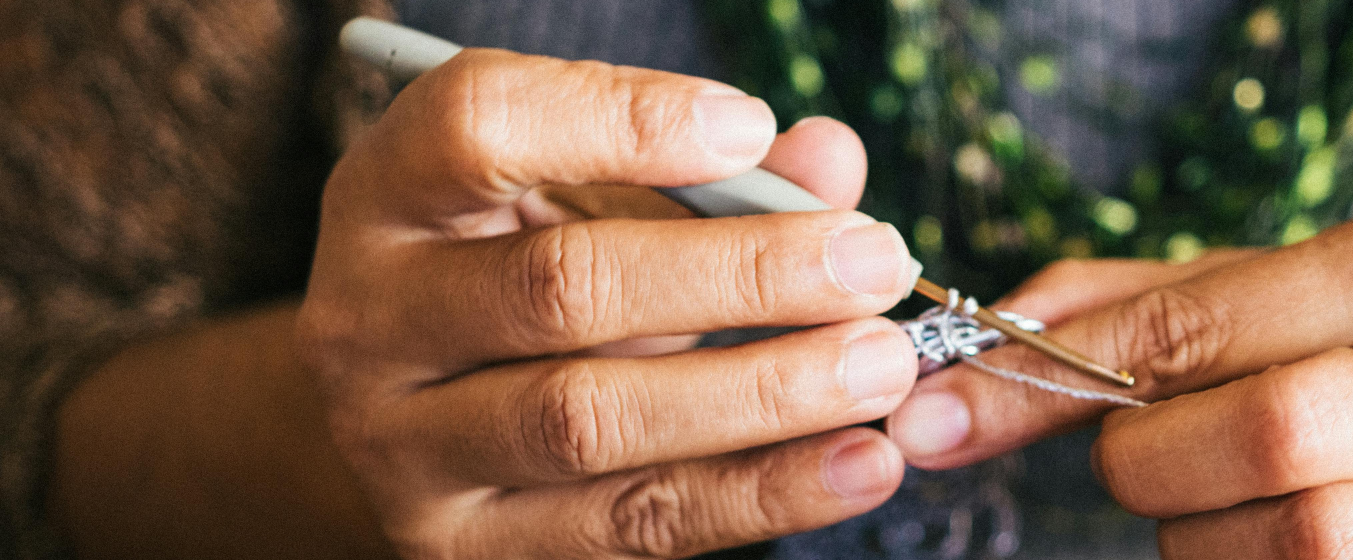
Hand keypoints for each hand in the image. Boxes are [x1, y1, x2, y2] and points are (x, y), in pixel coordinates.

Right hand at [298, 50, 922, 558]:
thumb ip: (711, 171)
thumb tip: (829, 163)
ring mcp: (407, 448)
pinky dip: (761, 494)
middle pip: (560, 288)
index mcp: (390, 193)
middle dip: (741, 274)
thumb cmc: (526, 275)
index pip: (478, 126)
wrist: (418, 420)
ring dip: (762, 392)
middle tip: (871, 263)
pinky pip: (634, 523)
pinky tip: (857, 464)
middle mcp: (372, 320)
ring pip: (592, 420)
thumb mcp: (593, 201)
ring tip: (883, 365)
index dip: (621, 120)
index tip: (750, 126)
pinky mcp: (471, 548)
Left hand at [889, 207, 1352, 557]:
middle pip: (1262, 440)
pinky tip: (1267, 542)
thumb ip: (1139, 305)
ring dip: (1209, 539)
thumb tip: (985, 343)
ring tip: (1225, 503)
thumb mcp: (1287, 290)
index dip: (1048, 380)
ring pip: (1295, 545)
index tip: (940, 414)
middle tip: (1137, 464)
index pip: (1193, 328)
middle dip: (1154, 468)